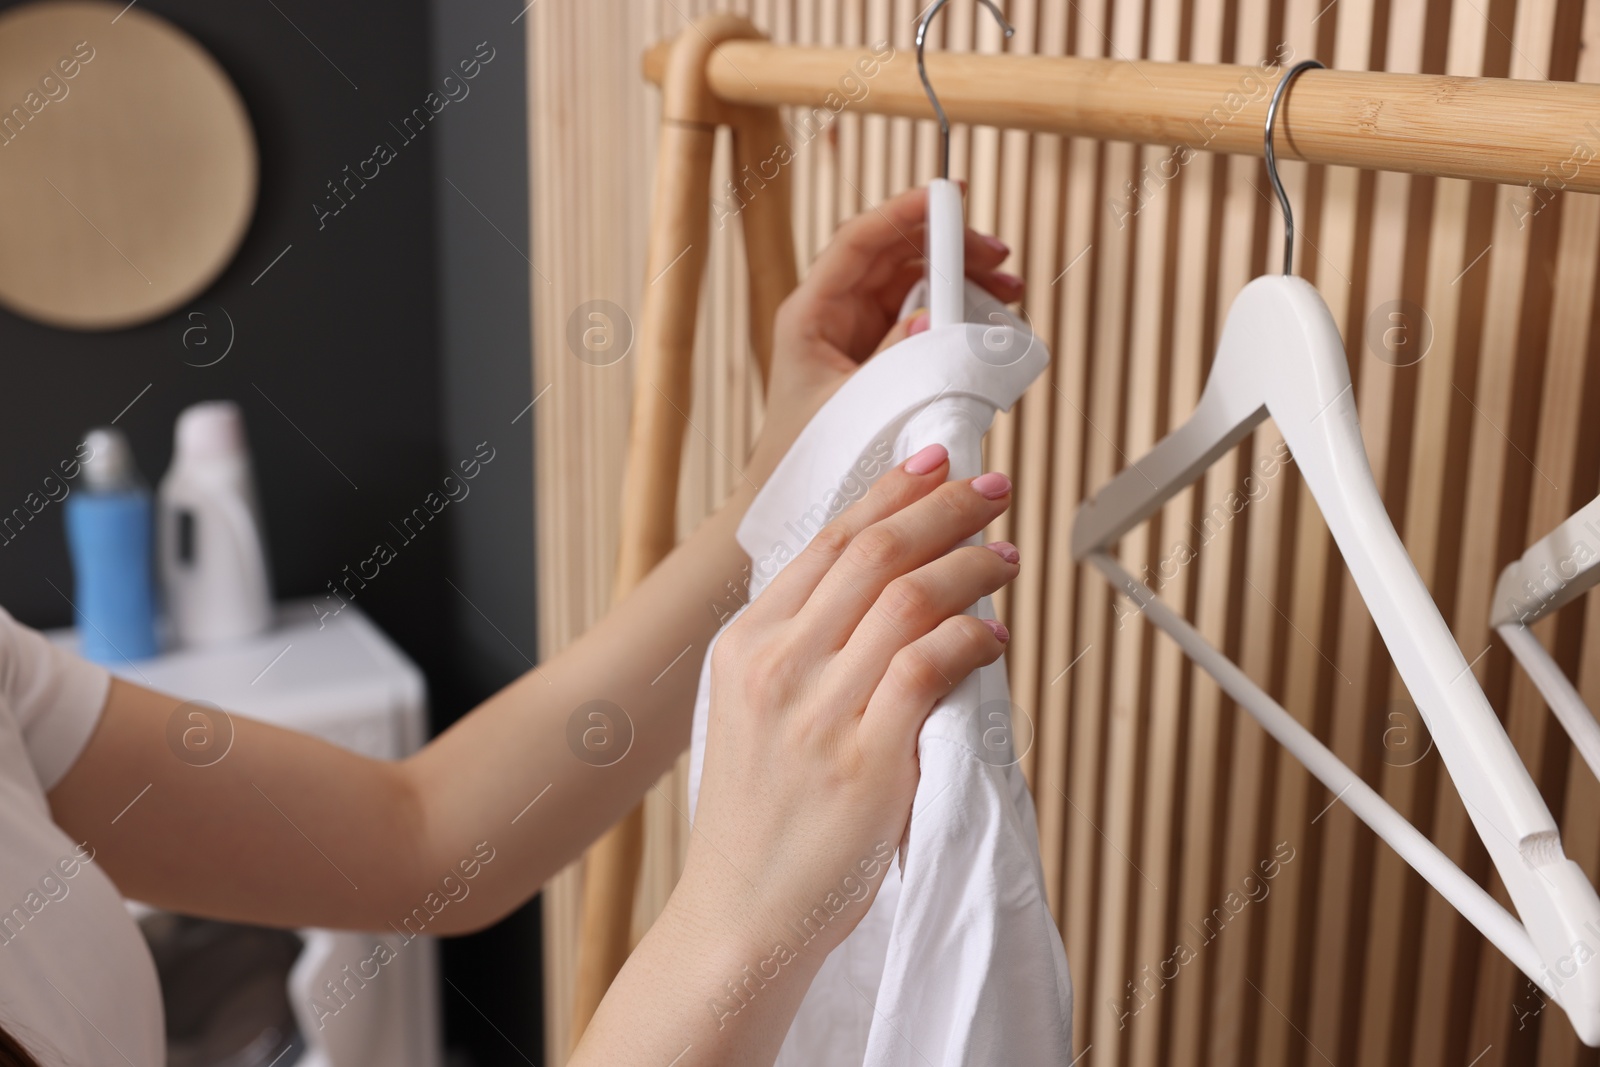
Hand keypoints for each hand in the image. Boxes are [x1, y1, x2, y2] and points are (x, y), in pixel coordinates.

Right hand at [678, 446, 1017, 986]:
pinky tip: (995, 635)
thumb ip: (804, 649)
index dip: (890, 491)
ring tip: (1006, 558)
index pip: (828, 541)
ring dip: (969, 565)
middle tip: (994, 487)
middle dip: (944, 507)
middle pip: (874, 552)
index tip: (935, 461)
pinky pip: (932, 667)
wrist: (739, 918)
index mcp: (745, 643)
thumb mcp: (754, 712)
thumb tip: (888, 595)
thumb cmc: (759, 819)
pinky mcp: (865, 759)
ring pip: (908, 597)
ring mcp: (818, 710)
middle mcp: (776, 663)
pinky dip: (971, 637)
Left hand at [746, 185, 1022, 482]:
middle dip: (949, 246)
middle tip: (999, 257)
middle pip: (895, 254)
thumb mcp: (853, 409)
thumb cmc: (806, 463)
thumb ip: (896, 360)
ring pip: (914, 283)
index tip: (952, 197)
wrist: (791, 508)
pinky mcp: (879, 357)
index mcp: (811, 315)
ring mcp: (856, 334)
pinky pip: (921, 318)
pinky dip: (955, 314)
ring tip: (1006, 291)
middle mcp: (832, 315)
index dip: (905, 211)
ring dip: (960, 279)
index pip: (859, 242)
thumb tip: (932, 317)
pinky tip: (986, 323)